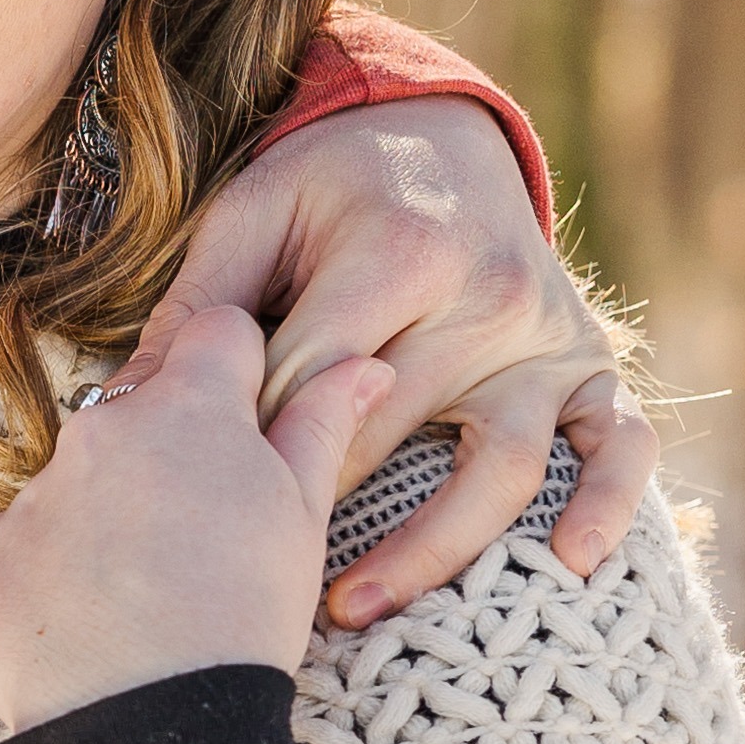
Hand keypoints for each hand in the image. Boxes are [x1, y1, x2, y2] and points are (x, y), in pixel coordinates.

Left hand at [0, 309, 390, 734]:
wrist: (148, 731)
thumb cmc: (241, 619)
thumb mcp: (302, 519)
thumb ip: (321, 425)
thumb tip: (362, 364)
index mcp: (187, 407)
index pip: (216, 331)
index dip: (241, 369)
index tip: (251, 417)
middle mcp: (98, 429)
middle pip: (142, 402)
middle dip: (174, 443)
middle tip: (205, 522)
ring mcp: (36, 490)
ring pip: (84, 471)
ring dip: (114, 503)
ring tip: (149, 583)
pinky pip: (30, 534)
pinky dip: (60, 562)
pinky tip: (96, 614)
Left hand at [152, 96, 652, 622]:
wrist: (443, 137)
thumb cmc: (328, 187)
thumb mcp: (252, 213)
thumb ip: (201, 305)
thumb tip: (125, 404)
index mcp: (401, 250)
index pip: (315, 378)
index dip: (249, 442)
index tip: (191, 501)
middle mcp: (488, 295)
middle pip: (389, 432)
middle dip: (308, 505)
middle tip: (235, 579)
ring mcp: (548, 336)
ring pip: (500, 466)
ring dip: (429, 550)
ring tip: (353, 606)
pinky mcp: (591, 364)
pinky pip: (619, 443)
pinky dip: (608, 504)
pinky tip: (570, 564)